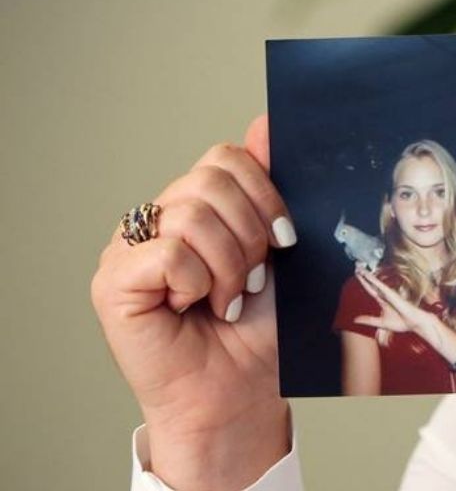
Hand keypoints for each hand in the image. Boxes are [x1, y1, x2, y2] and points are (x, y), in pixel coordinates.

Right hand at [90, 114, 294, 488]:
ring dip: (229, 264)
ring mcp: (130, 248)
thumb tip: (267, 121)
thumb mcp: (278, 249)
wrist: (242, 391)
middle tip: (255, 276)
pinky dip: (198, 282)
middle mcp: (158, 219)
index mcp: (196, 206)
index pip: (226, 157)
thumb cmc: (259, 328)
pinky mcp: (114, 281)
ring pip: (192, 215)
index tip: (284, 237)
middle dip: (251, 231)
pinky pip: (169, 253)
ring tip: (228, 298)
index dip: (264, 191)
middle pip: (211, 178)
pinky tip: (196, 307)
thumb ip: (269, 187)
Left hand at [352, 267, 437, 339]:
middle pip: (371, 283)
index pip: (370, 289)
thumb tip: (355, 320)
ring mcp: (388, 293)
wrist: (413, 324)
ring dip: (366, 275)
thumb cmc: (401, 323)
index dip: (364, 282)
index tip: (357, 275)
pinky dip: (373, 280)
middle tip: (356, 268)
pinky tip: (367, 275)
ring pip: (374, 282)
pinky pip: (380, 285)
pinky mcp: (391, 294)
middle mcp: (384, 295)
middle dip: (363, 276)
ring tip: (358, 268)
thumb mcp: (380, 322)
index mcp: (382, 301)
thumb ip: (368, 320)